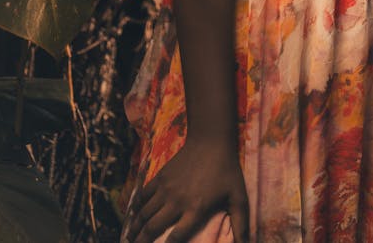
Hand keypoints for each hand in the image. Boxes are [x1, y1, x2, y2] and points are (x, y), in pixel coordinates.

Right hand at [127, 138, 248, 242]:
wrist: (210, 140)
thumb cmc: (226, 170)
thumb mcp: (238, 197)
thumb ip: (241, 224)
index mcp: (195, 209)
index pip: (175, 238)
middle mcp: (177, 201)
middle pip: (152, 228)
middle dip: (141, 241)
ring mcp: (166, 188)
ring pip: (144, 214)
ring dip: (135, 229)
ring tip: (130, 239)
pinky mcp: (160, 177)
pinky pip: (142, 196)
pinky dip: (135, 209)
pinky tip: (133, 217)